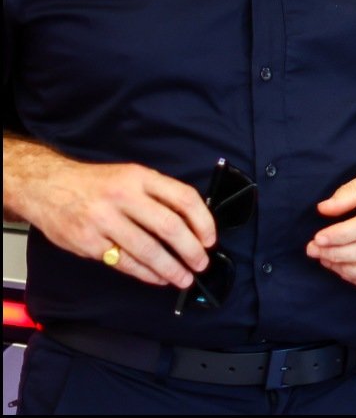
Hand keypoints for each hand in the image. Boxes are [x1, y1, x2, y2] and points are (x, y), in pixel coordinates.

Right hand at [6, 150, 212, 288]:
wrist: (46, 186)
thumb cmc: (95, 184)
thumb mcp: (131, 176)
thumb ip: (159, 194)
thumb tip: (193, 223)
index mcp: (140, 177)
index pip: (184, 198)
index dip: (203, 222)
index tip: (210, 239)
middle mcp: (123, 197)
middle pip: (169, 227)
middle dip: (191, 250)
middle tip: (201, 264)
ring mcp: (104, 220)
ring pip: (148, 250)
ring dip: (171, 268)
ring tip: (183, 278)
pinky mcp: (88, 242)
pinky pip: (124, 262)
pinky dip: (146, 273)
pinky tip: (158, 278)